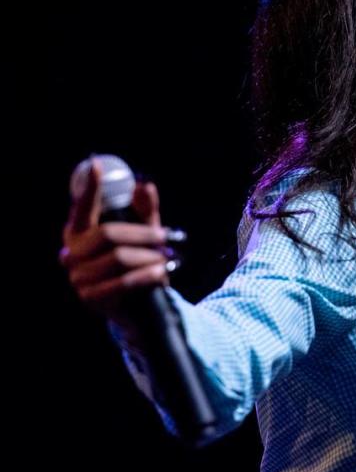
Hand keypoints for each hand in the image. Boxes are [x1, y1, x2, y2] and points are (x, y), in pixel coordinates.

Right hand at [58, 157, 178, 332]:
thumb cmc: (137, 262)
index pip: (83, 208)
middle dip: (143, 233)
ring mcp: (78, 277)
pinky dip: (147, 275)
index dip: (90, 188)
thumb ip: (145, 212)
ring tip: (168, 256)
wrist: (137, 306)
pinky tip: (162, 272)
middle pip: (108, 234)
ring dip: (149, 256)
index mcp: (79, 233)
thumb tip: (145, 185)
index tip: (97, 165)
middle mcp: (72, 253)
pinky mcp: (90, 298)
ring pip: (119, 258)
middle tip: (167, 234)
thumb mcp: (145, 235)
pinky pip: (123, 282)